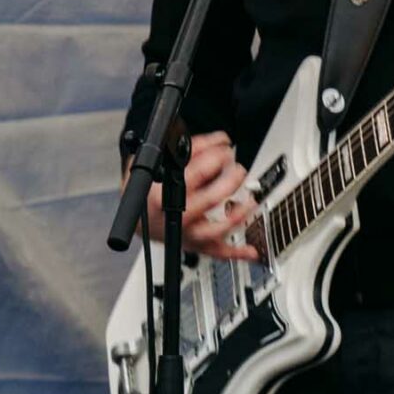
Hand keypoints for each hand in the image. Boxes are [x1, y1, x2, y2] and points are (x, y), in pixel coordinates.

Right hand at [126, 130, 257, 259]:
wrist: (141, 218)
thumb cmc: (151, 190)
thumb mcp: (162, 162)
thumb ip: (193, 149)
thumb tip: (221, 140)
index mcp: (160, 195)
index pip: (192, 175)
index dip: (213, 158)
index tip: (225, 149)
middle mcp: (173, 218)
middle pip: (205, 202)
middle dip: (226, 183)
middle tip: (239, 170)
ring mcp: (185, 234)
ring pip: (212, 231)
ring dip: (235, 217)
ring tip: (250, 203)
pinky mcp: (195, 245)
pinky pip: (217, 252)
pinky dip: (236, 253)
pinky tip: (252, 250)